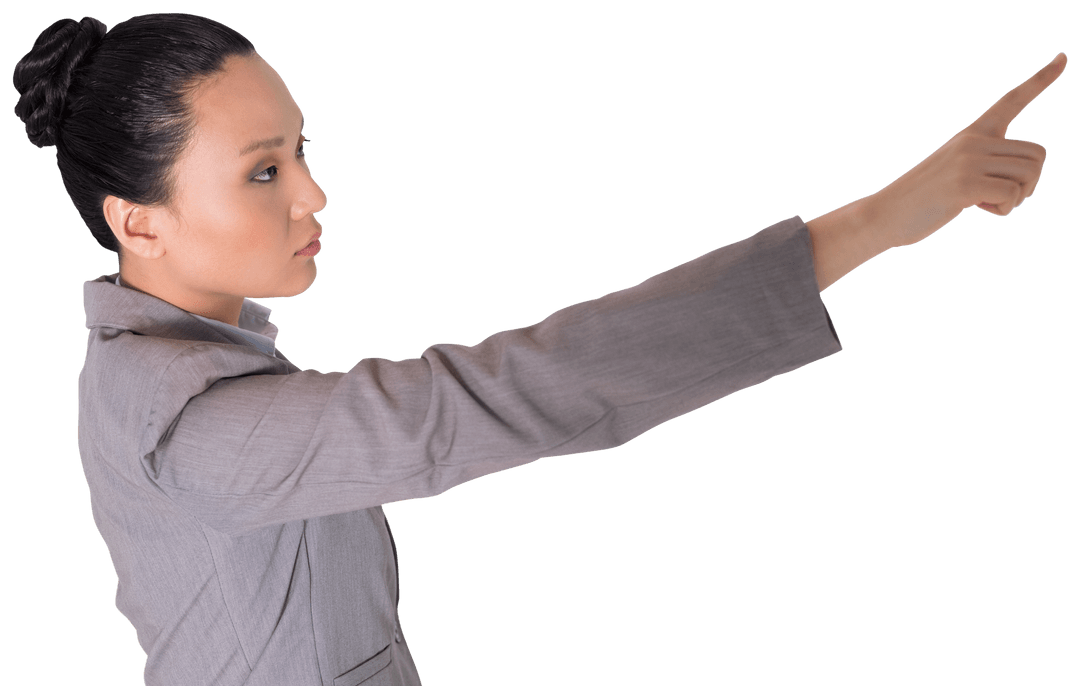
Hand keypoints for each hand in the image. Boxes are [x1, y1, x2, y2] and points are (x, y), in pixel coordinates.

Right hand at [866, 51, 1067, 248]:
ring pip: (1030, 175)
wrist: (884, 214)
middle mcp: (974, 141)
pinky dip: (1004, 209)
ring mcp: (969, 161)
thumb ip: (988, 165)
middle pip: (1037, 155)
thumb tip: (1023, 180)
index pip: (1013, 100)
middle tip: (1001, 197)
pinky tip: (978, 208)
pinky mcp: (965, 185)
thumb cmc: (922, 198)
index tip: (1064, 57)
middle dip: (1029, 183)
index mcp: (973, 133)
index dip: (1042, 79)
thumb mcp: (957, 171)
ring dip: (1018, 197)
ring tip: (987, 203)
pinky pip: (1012, 195)